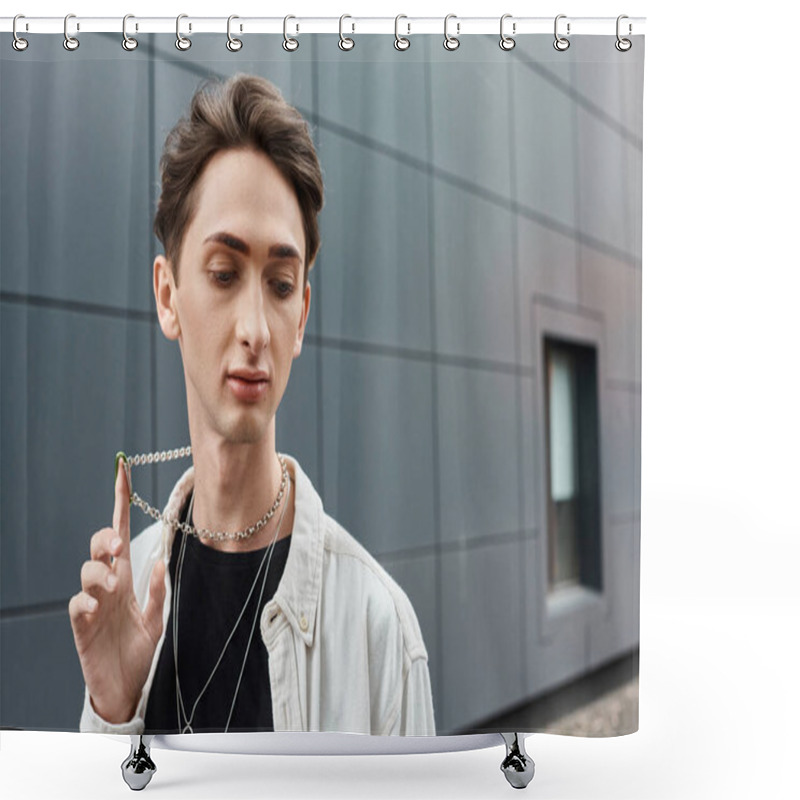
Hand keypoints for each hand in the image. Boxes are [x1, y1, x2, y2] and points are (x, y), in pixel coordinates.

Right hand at [69, 455, 166, 723]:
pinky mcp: (82, 627)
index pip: (122, 532)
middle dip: (104, 539)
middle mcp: (109, 585)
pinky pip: (77, 605)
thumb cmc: (141, 649)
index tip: (122, 469)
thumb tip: (160, 561)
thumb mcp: (158, 617)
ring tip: (111, 583)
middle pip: (98, 547)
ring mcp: (93, 604)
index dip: (121, 502)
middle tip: (117, 545)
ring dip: (98, 571)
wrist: (128, 687)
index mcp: (127, 577)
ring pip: (86, 571)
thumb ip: (158, 590)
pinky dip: (85, 600)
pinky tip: (96, 605)